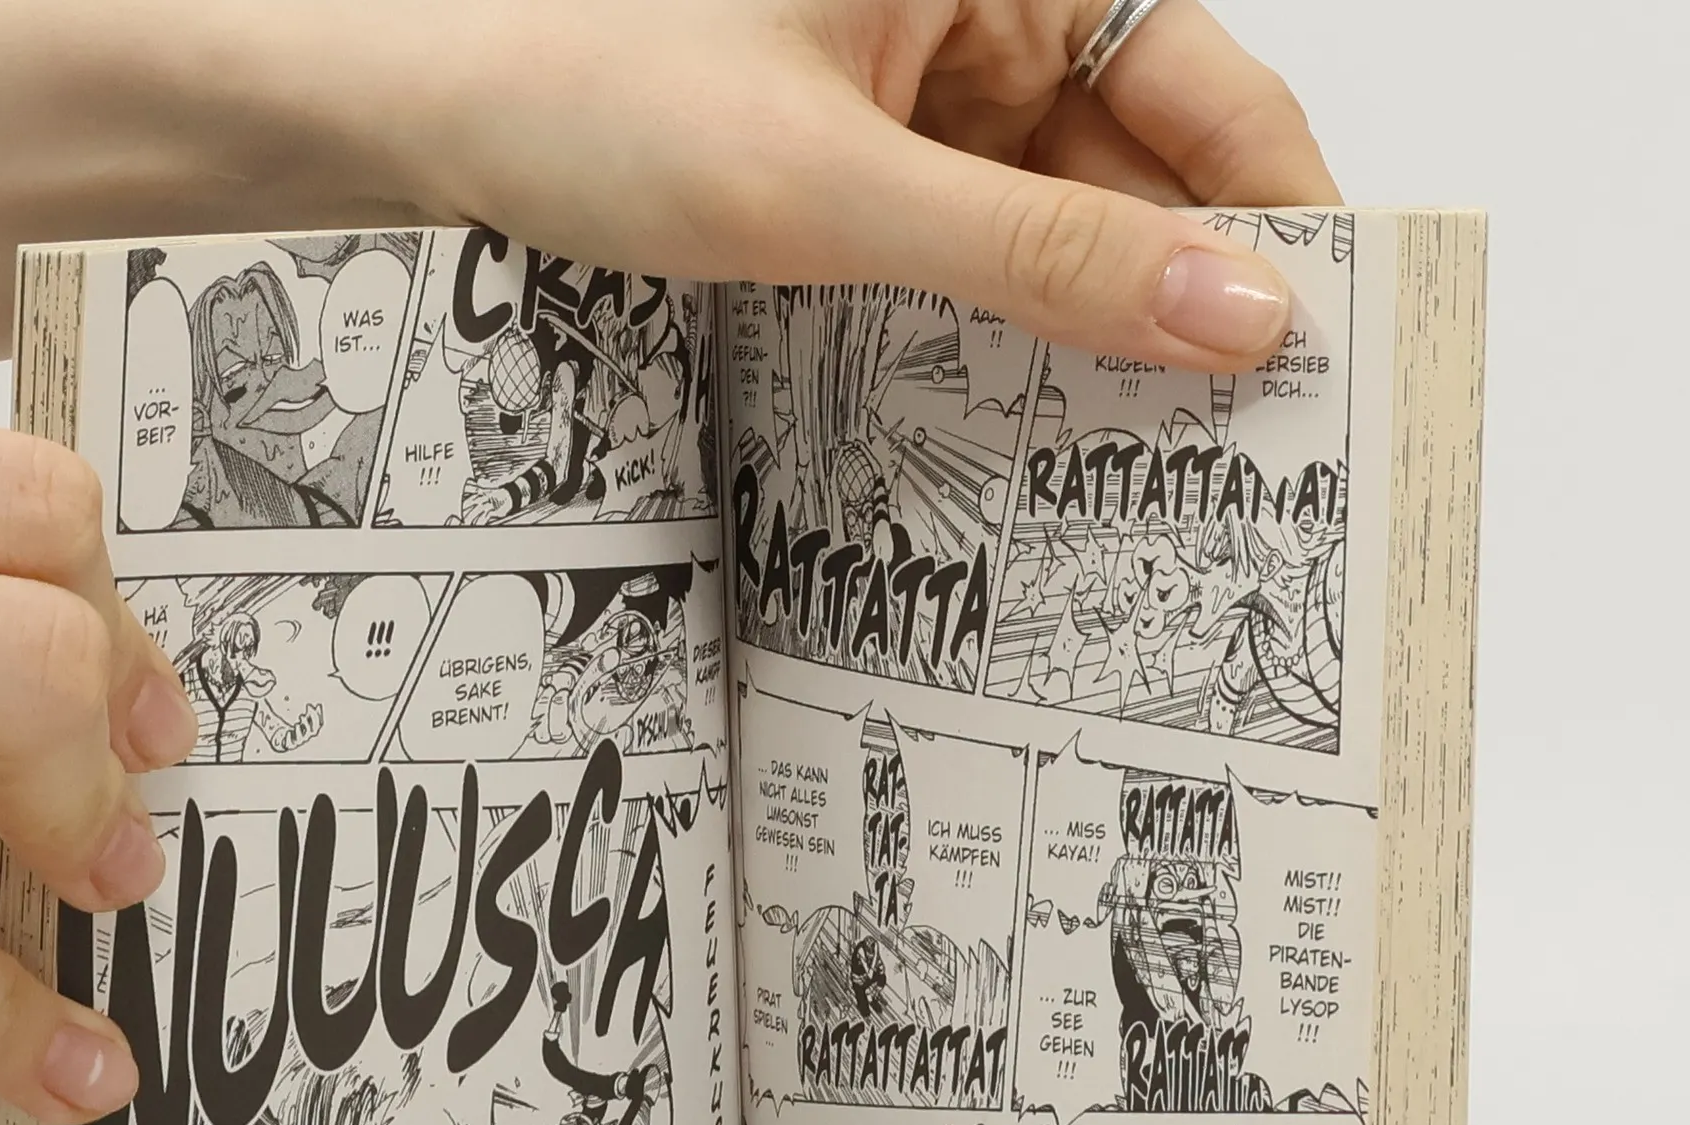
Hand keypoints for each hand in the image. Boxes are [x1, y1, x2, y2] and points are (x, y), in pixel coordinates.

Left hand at [404, 0, 1336, 369]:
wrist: (424, 113)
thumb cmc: (584, 85)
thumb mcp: (829, 184)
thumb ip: (1036, 255)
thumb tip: (1231, 311)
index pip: (1202, 79)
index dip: (1276, 212)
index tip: (1323, 343)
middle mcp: (979, 7)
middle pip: (1142, 161)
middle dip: (1182, 293)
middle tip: (1241, 442)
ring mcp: (925, 92)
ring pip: (1063, 219)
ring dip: (1094, 330)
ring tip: (1144, 458)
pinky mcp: (872, 163)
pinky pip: (979, 249)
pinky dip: (1005, 330)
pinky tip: (1026, 414)